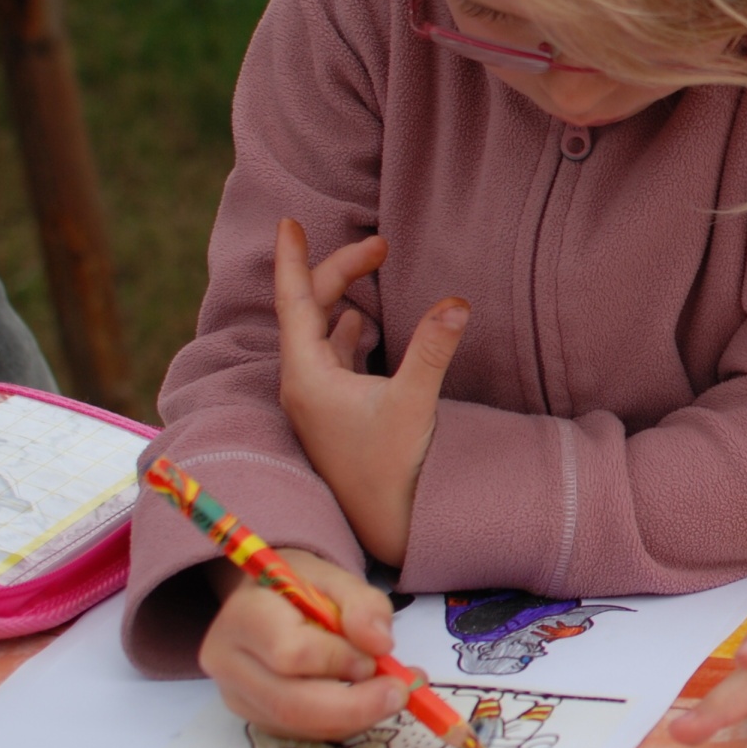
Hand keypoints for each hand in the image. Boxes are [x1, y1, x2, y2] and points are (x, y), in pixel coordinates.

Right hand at [198, 547, 406, 739]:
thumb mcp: (335, 578)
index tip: (378, 654)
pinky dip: (342, 723)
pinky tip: (366, 701)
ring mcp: (238, 697)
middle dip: (354, 705)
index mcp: (244, 617)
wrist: (268, 600)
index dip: (339, 660)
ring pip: (297, 725)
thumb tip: (380, 644)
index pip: (290, 653)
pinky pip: (302, 732)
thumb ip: (363, 604)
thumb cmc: (301, 586)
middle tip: (399, 693)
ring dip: (354, 718)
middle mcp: (230, 663)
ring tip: (390, 694)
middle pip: (289, 702)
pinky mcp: (255, 718)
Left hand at [274, 217, 468, 567]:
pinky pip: (335, 355)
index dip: (294, 259)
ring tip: (367, 268)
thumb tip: (456, 302)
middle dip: (340, 271)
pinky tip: (359, 324)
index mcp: (308, 376)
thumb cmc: (391, 470)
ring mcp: (320, 399)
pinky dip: (347, 329)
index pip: (294, 302)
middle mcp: (305, 383)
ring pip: (322, 332)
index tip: (289, 221)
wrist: (387, 525)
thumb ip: (432, 351)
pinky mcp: (337, 412)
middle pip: (312, 310)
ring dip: (341, 298)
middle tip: (381, 245)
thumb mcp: (414, 405)